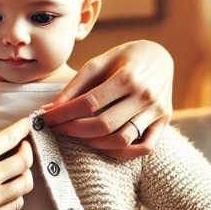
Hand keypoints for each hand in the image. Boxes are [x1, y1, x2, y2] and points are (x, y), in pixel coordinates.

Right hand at [0, 117, 33, 209]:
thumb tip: (7, 143)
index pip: (12, 137)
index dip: (23, 128)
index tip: (27, 125)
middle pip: (24, 161)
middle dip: (28, 151)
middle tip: (24, 148)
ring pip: (25, 184)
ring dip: (24, 174)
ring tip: (17, 170)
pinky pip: (15, 205)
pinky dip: (16, 195)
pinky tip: (8, 189)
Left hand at [40, 40, 173, 160]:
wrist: (161, 56)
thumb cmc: (125, 58)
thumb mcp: (100, 62)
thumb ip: (77, 85)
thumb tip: (52, 108)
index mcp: (128, 76)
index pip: (89, 103)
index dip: (64, 113)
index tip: (46, 118)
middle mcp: (145, 95)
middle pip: (104, 125)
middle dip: (74, 130)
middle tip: (58, 129)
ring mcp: (157, 111)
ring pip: (122, 140)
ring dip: (94, 144)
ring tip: (78, 136)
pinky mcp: (164, 122)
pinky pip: (144, 148)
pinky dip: (122, 153)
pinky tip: (104, 146)